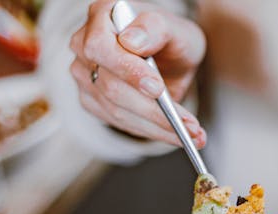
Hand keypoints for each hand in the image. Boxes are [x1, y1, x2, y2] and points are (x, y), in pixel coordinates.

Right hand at [69, 0, 206, 146]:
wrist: (169, 56)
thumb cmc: (169, 38)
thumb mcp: (174, 28)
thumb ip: (155, 28)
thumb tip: (131, 41)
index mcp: (101, 16)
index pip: (101, 47)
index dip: (127, 70)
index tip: (157, 88)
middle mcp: (85, 46)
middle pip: (110, 86)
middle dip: (152, 110)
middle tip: (188, 123)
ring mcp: (85, 75)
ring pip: (116, 110)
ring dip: (157, 127)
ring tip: (193, 133)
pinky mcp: (92, 100)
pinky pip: (119, 122)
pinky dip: (151, 131)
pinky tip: (176, 134)